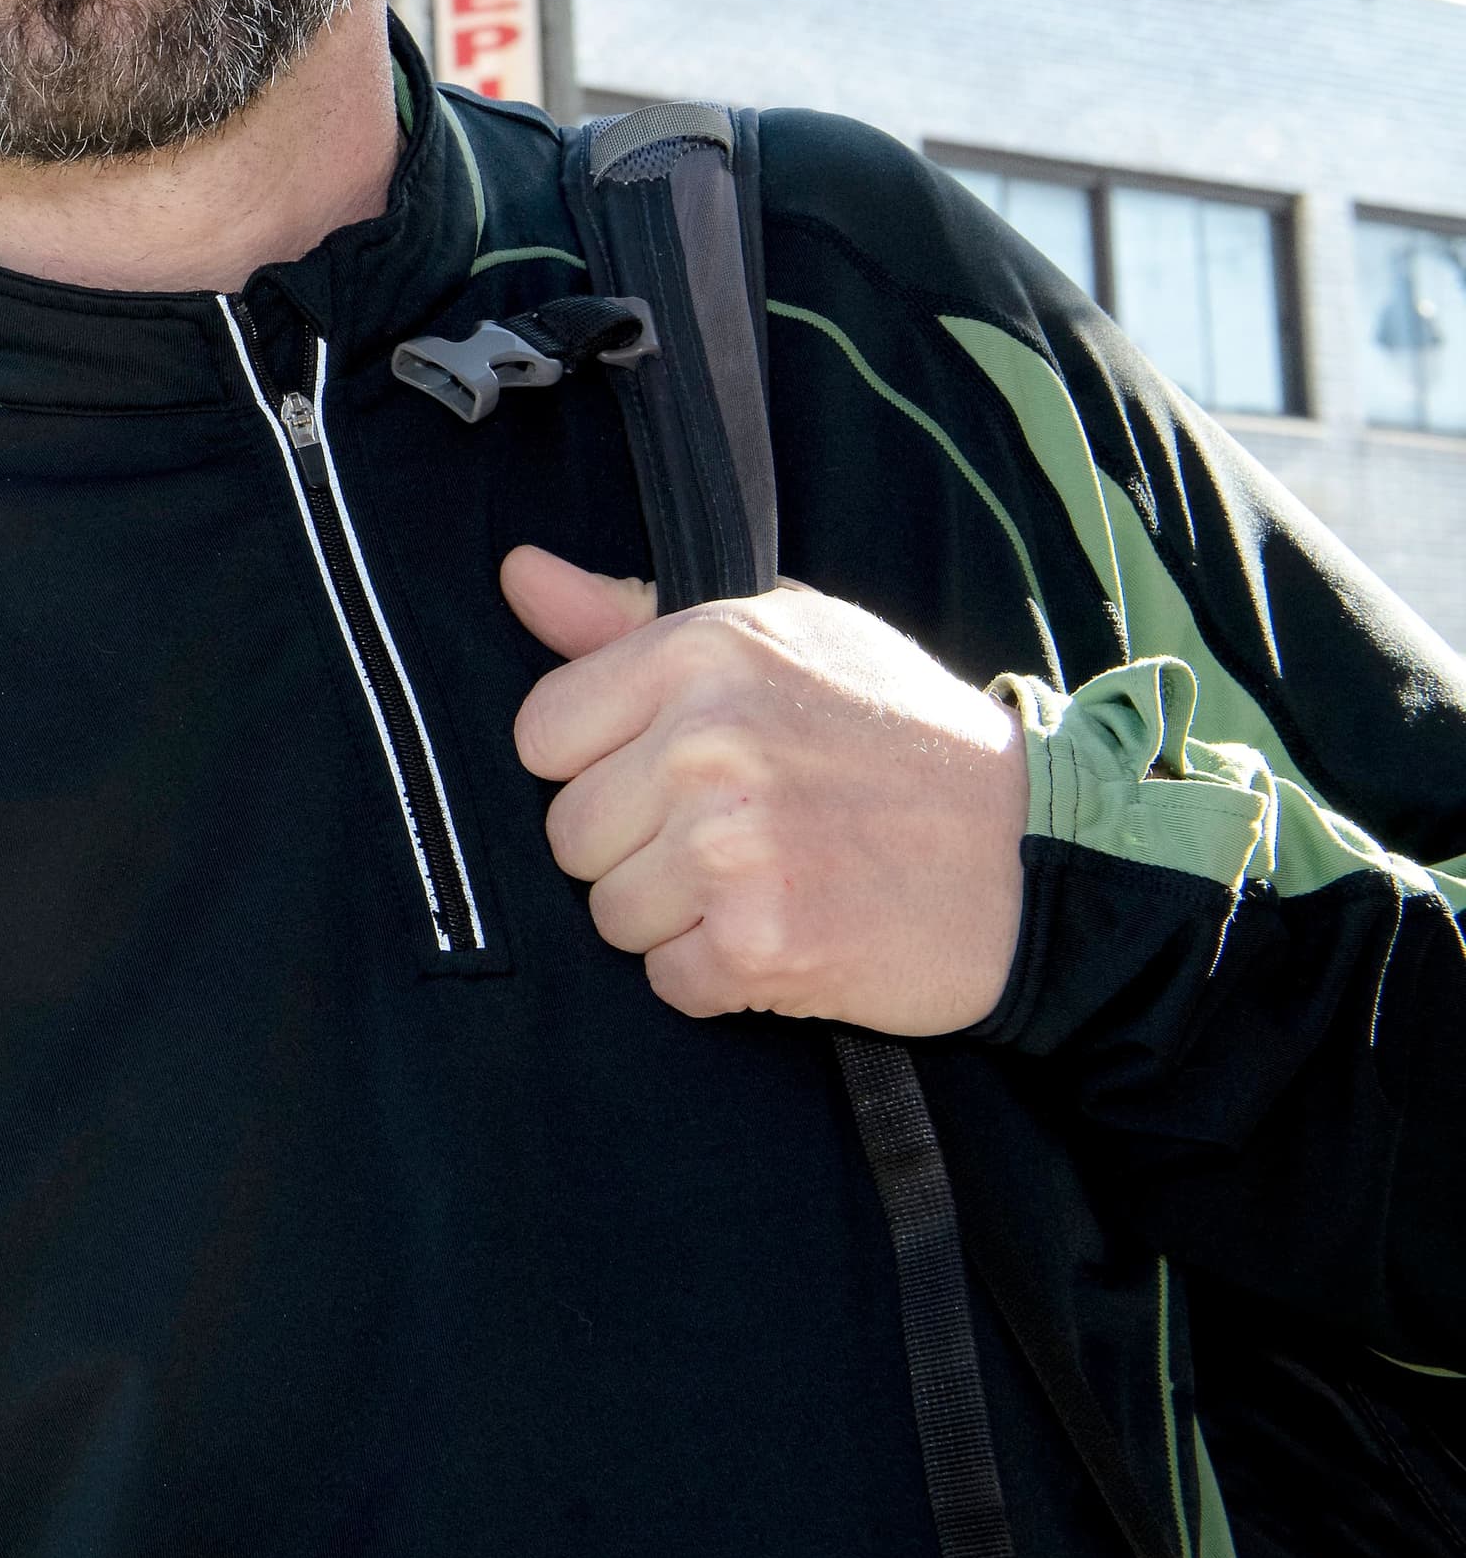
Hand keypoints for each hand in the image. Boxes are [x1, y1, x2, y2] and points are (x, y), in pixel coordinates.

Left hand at [501, 547, 1028, 1035]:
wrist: (1038, 854)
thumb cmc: (901, 735)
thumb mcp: (785, 635)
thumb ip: (631, 614)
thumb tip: (518, 575)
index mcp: (702, 652)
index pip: (541, 732)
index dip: (593, 764)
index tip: (660, 771)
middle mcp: (707, 742)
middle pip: (568, 833)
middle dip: (634, 847)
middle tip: (733, 833)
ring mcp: (731, 846)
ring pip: (609, 913)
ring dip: (675, 917)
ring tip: (766, 880)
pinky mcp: (761, 943)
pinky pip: (669, 982)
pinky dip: (719, 978)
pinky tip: (786, 934)